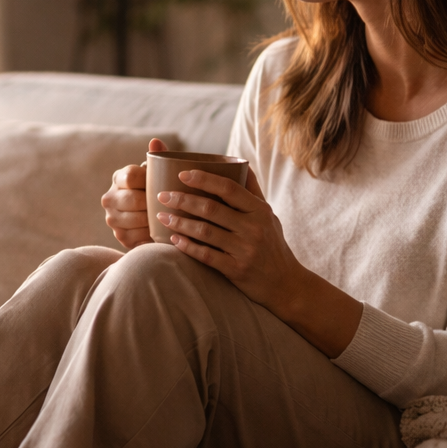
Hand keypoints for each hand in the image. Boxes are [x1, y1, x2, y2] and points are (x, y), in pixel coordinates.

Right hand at [102, 137, 167, 249]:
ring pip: (136, 219)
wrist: (152, 218)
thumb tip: (156, 141)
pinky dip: (152, 235)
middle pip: (133, 200)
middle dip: (153, 203)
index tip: (163, 184)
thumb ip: (158, 158)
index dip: (148, 181)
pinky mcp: (119, 237)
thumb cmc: (157, 190)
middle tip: (171, 204)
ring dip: (154, 220)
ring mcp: (112, 219)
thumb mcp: (158, 175)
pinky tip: (162, 230)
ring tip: (169, 217)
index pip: (131, 176)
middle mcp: (110, 198)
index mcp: (119, 178)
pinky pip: (138, 237)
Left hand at [156, 168, 363, 356]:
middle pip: (212, 209)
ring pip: (205, 232)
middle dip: (183, 200)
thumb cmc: (272, 245)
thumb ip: (253, 192)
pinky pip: (206, 255)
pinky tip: (173, 239)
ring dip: (180, 223)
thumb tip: (241, 164)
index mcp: (259, 211)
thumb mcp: (268, 216)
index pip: (229, 188)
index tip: (182, 174)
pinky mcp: (236, 270)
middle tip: (162, 195)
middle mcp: (253, 228)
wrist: (285, 284)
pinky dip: (188, 246)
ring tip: (161, 216)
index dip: (204, 179)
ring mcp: (244, 250)